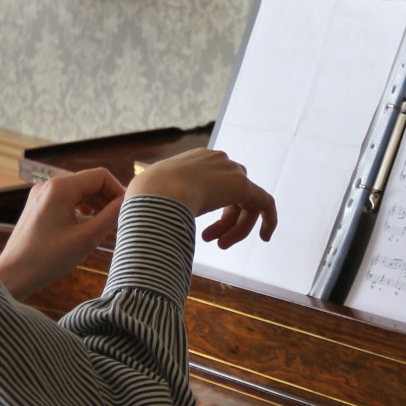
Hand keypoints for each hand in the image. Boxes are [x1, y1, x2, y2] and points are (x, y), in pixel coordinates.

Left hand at [0, 167, 124, 298]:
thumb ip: (110, 216)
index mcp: (60, 188)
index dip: (118, 191)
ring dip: (96, 205)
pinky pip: (67, 201)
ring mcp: (41, 195)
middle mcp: (49, 186)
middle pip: (89, 182)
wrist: (14, 275)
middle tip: (120, 221)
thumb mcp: (87, 238)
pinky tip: (88, 226)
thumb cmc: (48, 259)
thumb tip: (127, 203)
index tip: (126, 211)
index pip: (100, 176)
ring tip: (107, 226)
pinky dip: (81, 210)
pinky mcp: (38, 206)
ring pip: (79, 192)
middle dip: (107, 199)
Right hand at [127, 148, 276, 249]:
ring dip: (236, 228)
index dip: (213, 212)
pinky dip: (269, 220)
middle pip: (231, 195)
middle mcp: (215, 161)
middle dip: (224, 221)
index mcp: (195, 160)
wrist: (155, 193)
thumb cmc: (145, 199)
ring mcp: (230, 171)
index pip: (213, 185)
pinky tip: (265, 238)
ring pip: (245, 203)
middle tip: (212, 240)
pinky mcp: (244, 186)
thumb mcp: (149, 193)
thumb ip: (156, 193)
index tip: (204, 234)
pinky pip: (265, 203)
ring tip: (220, 245)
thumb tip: (136, 199)